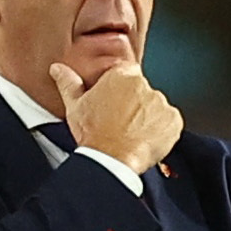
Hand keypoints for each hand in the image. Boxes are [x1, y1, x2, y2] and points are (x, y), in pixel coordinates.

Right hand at [51, 60, 181, 175]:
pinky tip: (143, 140)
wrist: (110, 161)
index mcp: (122, 76)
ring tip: (131, 134)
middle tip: (119, 122)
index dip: (120, 89)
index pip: (127, 73)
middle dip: (134, 104)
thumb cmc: (93, 134)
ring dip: (148, 118)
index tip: (115, 101)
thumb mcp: (75, 107)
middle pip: (142, 91)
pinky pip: (169, 123)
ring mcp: (161, 103)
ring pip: (156, 107)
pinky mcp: (173, 121)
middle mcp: (145, 85)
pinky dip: (161, 131)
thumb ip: (68, 83)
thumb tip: (57, 69)